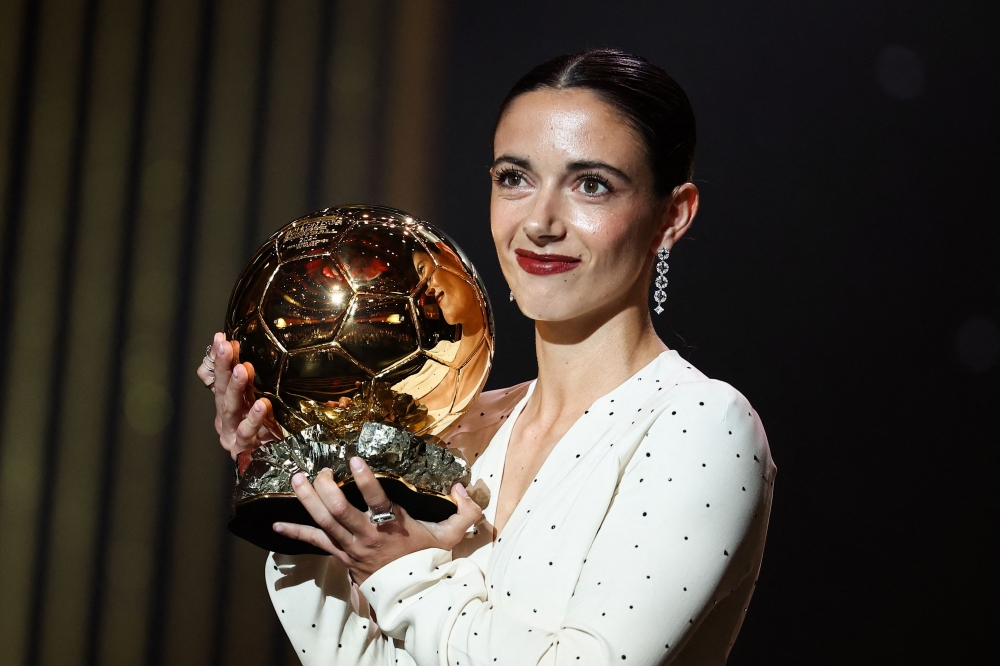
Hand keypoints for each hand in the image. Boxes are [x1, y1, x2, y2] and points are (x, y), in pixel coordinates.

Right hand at [196, 332, 280, 459]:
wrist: (271, 466)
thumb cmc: (265, 431)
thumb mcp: (257, 403)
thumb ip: (251, 383)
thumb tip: (245, 353)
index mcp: (229, 402)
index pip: (218, 377)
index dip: (218, 359)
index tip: (221, 338)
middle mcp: (227, 416)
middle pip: (221, 389)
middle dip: (223, 366)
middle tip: (226, 346)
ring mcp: (232, 433)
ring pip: (231, 408)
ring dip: (236, 388)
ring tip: (241, 370)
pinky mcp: (242, 449)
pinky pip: (248, 432)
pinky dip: (254, 418)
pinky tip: (261, 405)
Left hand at [275, 457, 481, 584]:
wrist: (413, 594)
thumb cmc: (428, 559)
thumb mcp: (451, 535)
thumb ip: (465, 511)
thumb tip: (464, 486)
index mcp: (393, 526)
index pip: (376, 501)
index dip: (364, 480)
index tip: (354, 459)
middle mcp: (367, 536)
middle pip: (339, 511)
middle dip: (325, 488)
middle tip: (319, 469)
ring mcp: (351, 547)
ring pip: (324, 522)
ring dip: (308, 500)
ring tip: (296, 479)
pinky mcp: (341, 555)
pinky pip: (314, 543)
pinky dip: (295, 534)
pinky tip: (276, 525)